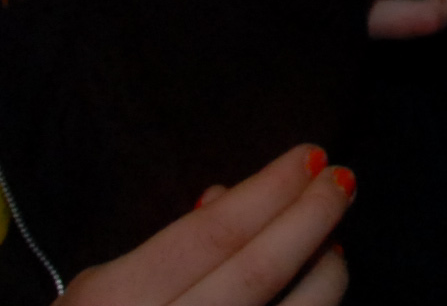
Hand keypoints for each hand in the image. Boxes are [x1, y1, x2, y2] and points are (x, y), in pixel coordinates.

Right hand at [67, 143, 351, 305]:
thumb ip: (168, 244)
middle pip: (258, 273)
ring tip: (334, 240)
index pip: (212, 235)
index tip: (311, 156)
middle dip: (309, 219)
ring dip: (323, 273)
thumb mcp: (104, 287)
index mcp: (118, 300)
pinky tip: (320, 289)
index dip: (269, 191)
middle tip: (342, 180)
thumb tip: (228, 196)